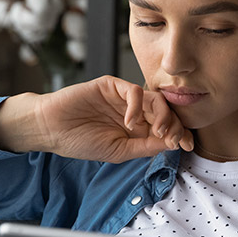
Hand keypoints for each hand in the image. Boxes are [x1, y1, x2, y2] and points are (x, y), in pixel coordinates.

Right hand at [0, 75, 193, 161]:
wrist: (51, 129)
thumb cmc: (80, 141)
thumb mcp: (118, 151)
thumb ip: (145, 147)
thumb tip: (173, 144)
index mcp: (137, 128)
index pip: (167, 128)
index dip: (180, 135)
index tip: (186, 146)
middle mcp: (134, 111)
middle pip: (166, 112)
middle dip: (175, 125)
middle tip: (174, 138)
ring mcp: (124, 97)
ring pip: (155, 99)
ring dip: (162, 115)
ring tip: (156, 131)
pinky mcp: (112, 85)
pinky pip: (135, 90)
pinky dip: (138, 106)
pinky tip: (130, 122)